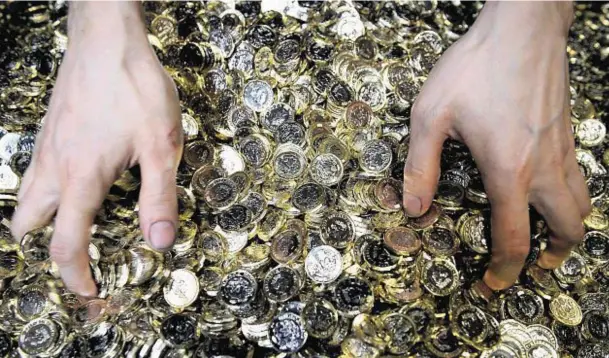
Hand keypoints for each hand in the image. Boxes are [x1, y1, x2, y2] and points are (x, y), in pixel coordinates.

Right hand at [11, 2, 182, 296]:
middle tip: (79, 259)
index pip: (65, 245)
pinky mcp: (51, 130)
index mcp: (81, 180)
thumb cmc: (135, 89)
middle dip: (48, 250)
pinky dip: (48, 191)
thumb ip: (159, 197)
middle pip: (29, 227)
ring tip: (77, 225)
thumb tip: (158, 242)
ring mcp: (47, 147)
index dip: (77, 277)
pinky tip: (79, 182)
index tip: (92, 293)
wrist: (107, 39)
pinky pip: (36, 171)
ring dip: (44, 220)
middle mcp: (54, 168)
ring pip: (27, 198)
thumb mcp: (161, 147)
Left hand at [403, 2, 589, 289]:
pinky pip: (579, 178)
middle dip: (551, 259)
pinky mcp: (566, 132)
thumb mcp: (431, 115)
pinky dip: (570, 200)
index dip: (504, 271)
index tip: (493, 285)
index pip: (514, 238)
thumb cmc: (475, 67)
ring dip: (567, 231)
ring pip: (582, 206)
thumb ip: (421, 165)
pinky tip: (545, 192)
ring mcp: (562, 150)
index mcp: (508, 170)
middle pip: (568, 231)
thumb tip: (413, 207)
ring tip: (546, 240)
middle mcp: (544, 167)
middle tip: (529, 268)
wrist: (521, 26)